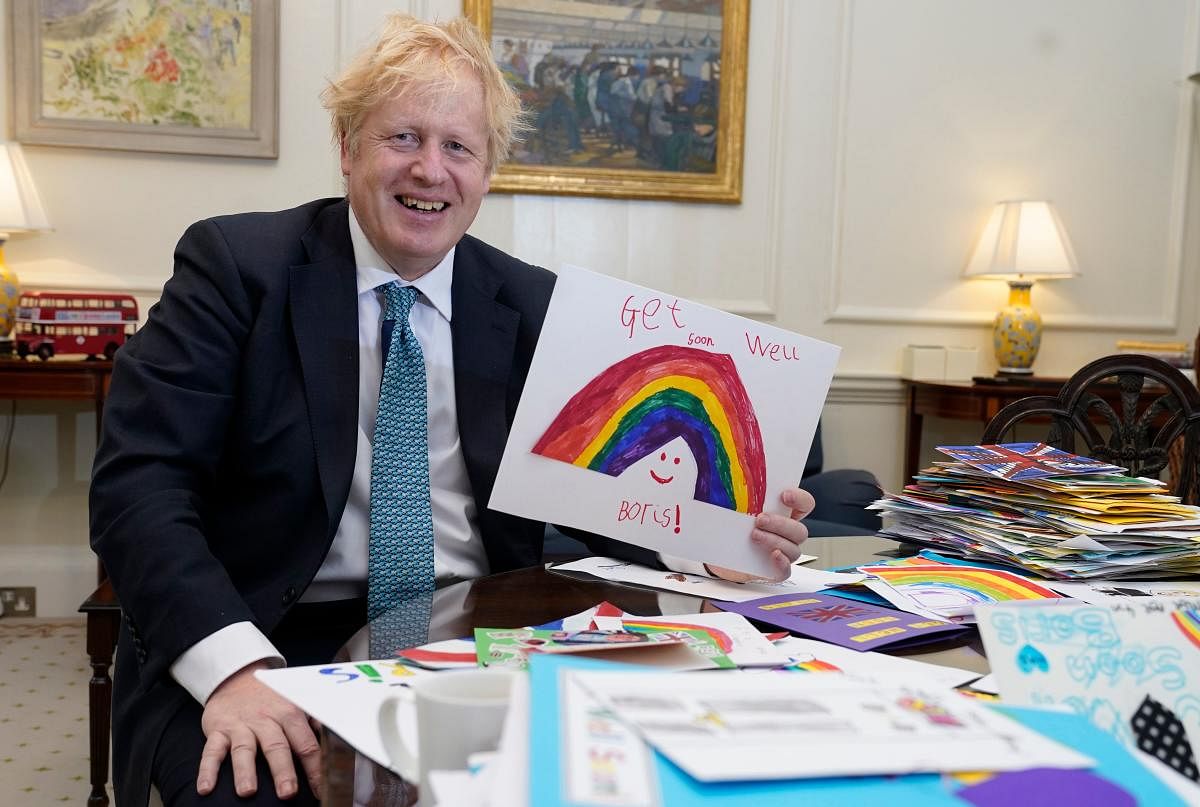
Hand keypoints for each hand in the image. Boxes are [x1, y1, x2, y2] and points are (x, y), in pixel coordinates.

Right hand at [198, 660, 321, 799]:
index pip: (306, 744)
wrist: (238, 677)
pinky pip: (211, 750)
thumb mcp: (296, 704)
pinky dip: (207, 769)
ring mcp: (241, 725)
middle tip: (287, 792)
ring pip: (244, 749)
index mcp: (290, 714)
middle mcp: (266, 720)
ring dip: (245, 770)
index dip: (315, 768)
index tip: (320, 789)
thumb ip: (314, 723)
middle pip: (276, 746)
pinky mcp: (218, 729)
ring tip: (248, 792)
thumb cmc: (271, 698)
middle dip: (282, 770)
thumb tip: (336, 741)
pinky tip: (206, 787)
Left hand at [706, 487, 814, 582]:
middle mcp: (788, 534)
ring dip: (775, 541)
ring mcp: (783, 553)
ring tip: (754, 535)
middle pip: (799, 530)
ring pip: (793, 549)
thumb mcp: (734, 507)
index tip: (783, 494)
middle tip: (759, 519)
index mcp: (784, 514)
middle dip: (780, 524)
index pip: (805, 504)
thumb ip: (738, 493)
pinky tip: (772, 555)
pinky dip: (782, 563)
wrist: (719, 551)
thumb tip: (725, 470)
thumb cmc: (732, 524)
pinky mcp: (773, 571)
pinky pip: (785, 571)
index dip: (799, 498)